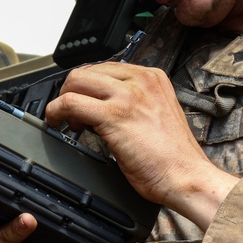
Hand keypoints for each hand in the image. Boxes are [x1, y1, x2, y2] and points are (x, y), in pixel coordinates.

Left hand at [46, 62, 237, 230]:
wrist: (185, 175)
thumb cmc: (174, 156)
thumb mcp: (158, 113)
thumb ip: (135, 102)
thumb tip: (104, 105)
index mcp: (153, 78)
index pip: (106, 68)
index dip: (88, 86)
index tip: (83, 100)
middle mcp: (141, 81)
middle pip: (87, 71)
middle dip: (72, 91)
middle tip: (71, 113)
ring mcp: (128, 95)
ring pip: (75, 82)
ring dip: (62, 100)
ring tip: (66, 121)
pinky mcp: (114, 115)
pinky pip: (71, 103)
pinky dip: (57, 112)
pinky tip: (59, 124)